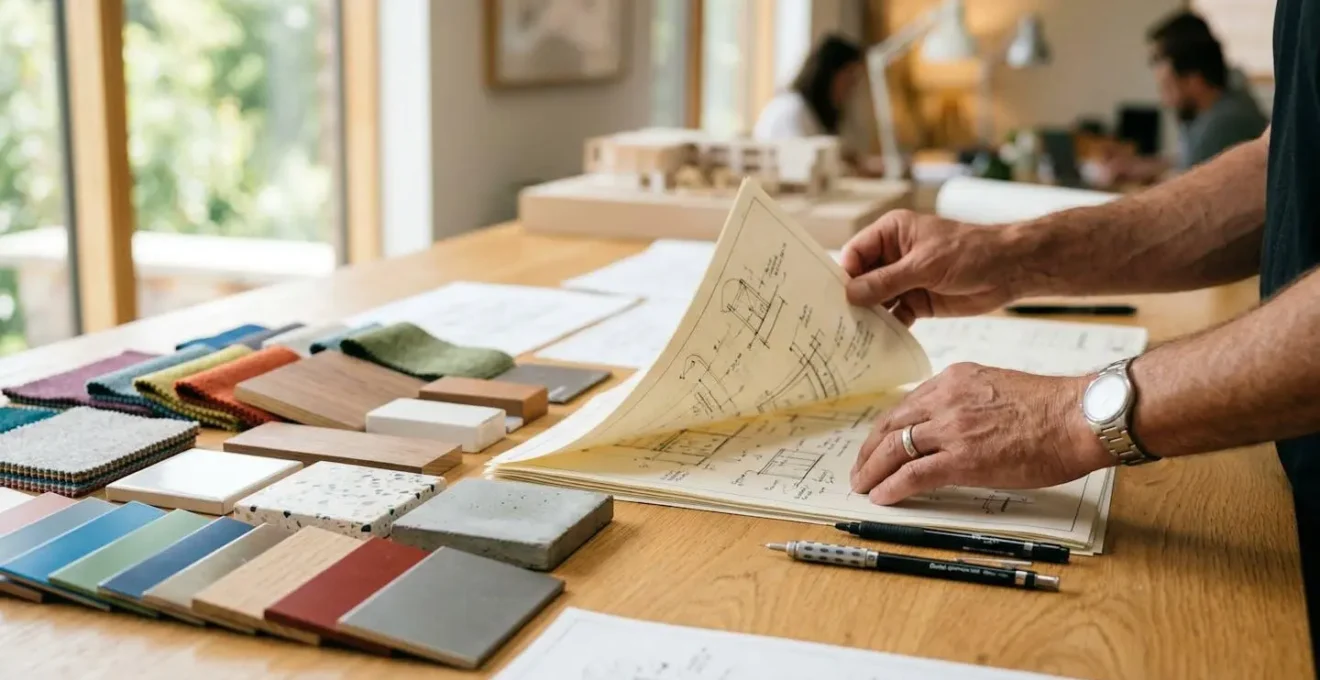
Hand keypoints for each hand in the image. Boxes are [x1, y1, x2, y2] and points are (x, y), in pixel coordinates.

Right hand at [840, 210, 1028, 324]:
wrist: (1010, 270)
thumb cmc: (971, 252)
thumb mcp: (925, 265)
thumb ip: (887, 281)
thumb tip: (851, 294)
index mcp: (891, 233)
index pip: (855, 253)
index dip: (845, 275)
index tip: (835, 299)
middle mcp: (893, 256)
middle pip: (862, 279)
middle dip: (853, 299)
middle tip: (838, 324)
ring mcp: (905, 280)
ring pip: (876, 300)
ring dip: (869, 317)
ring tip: (853, 338)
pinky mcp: (918, 301)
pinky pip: (895, 316)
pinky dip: (888, 328)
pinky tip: (879, 343)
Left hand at [849, 363, 1112, 504]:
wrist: (1079, 417)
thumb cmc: (1052, 409)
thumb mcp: (997, 389)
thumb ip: (969, 402)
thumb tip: (954, 427)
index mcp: (954, 379)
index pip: (907, 404)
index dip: (887, 427)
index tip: (878, 442)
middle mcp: (946, 398)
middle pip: (892, 424)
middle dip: (870, 449)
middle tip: (860, 468)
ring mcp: (952, 428)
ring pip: (896, 448)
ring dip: (873, 470)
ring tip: (863, 485)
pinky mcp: (962, 458)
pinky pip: (913, 473)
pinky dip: (892, 486)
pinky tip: (882, 496)